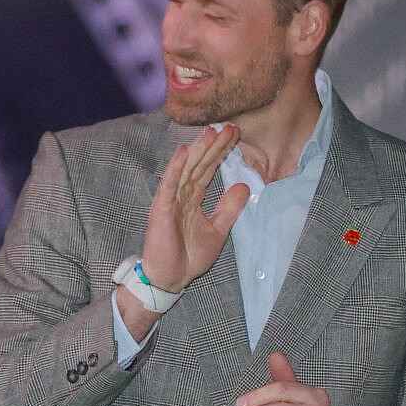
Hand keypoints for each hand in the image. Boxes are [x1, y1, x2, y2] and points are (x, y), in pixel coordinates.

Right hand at [138, 122, 248, 295]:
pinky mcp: (162, 210)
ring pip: (186, 169)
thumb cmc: (189, 257)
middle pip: (200, 164)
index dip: (221, 152)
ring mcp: (170, 200)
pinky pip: (169, 185)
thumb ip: (229, 209)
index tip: (236, 135)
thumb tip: (243, 187)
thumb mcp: (218, 230)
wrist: (171, 278)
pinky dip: (176, 168)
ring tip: (211, 131)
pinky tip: (184, 152)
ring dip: (198, 150)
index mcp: (193, 198)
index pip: (209, 169)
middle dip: (214, 145)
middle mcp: (181, 195)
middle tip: (230, 126)